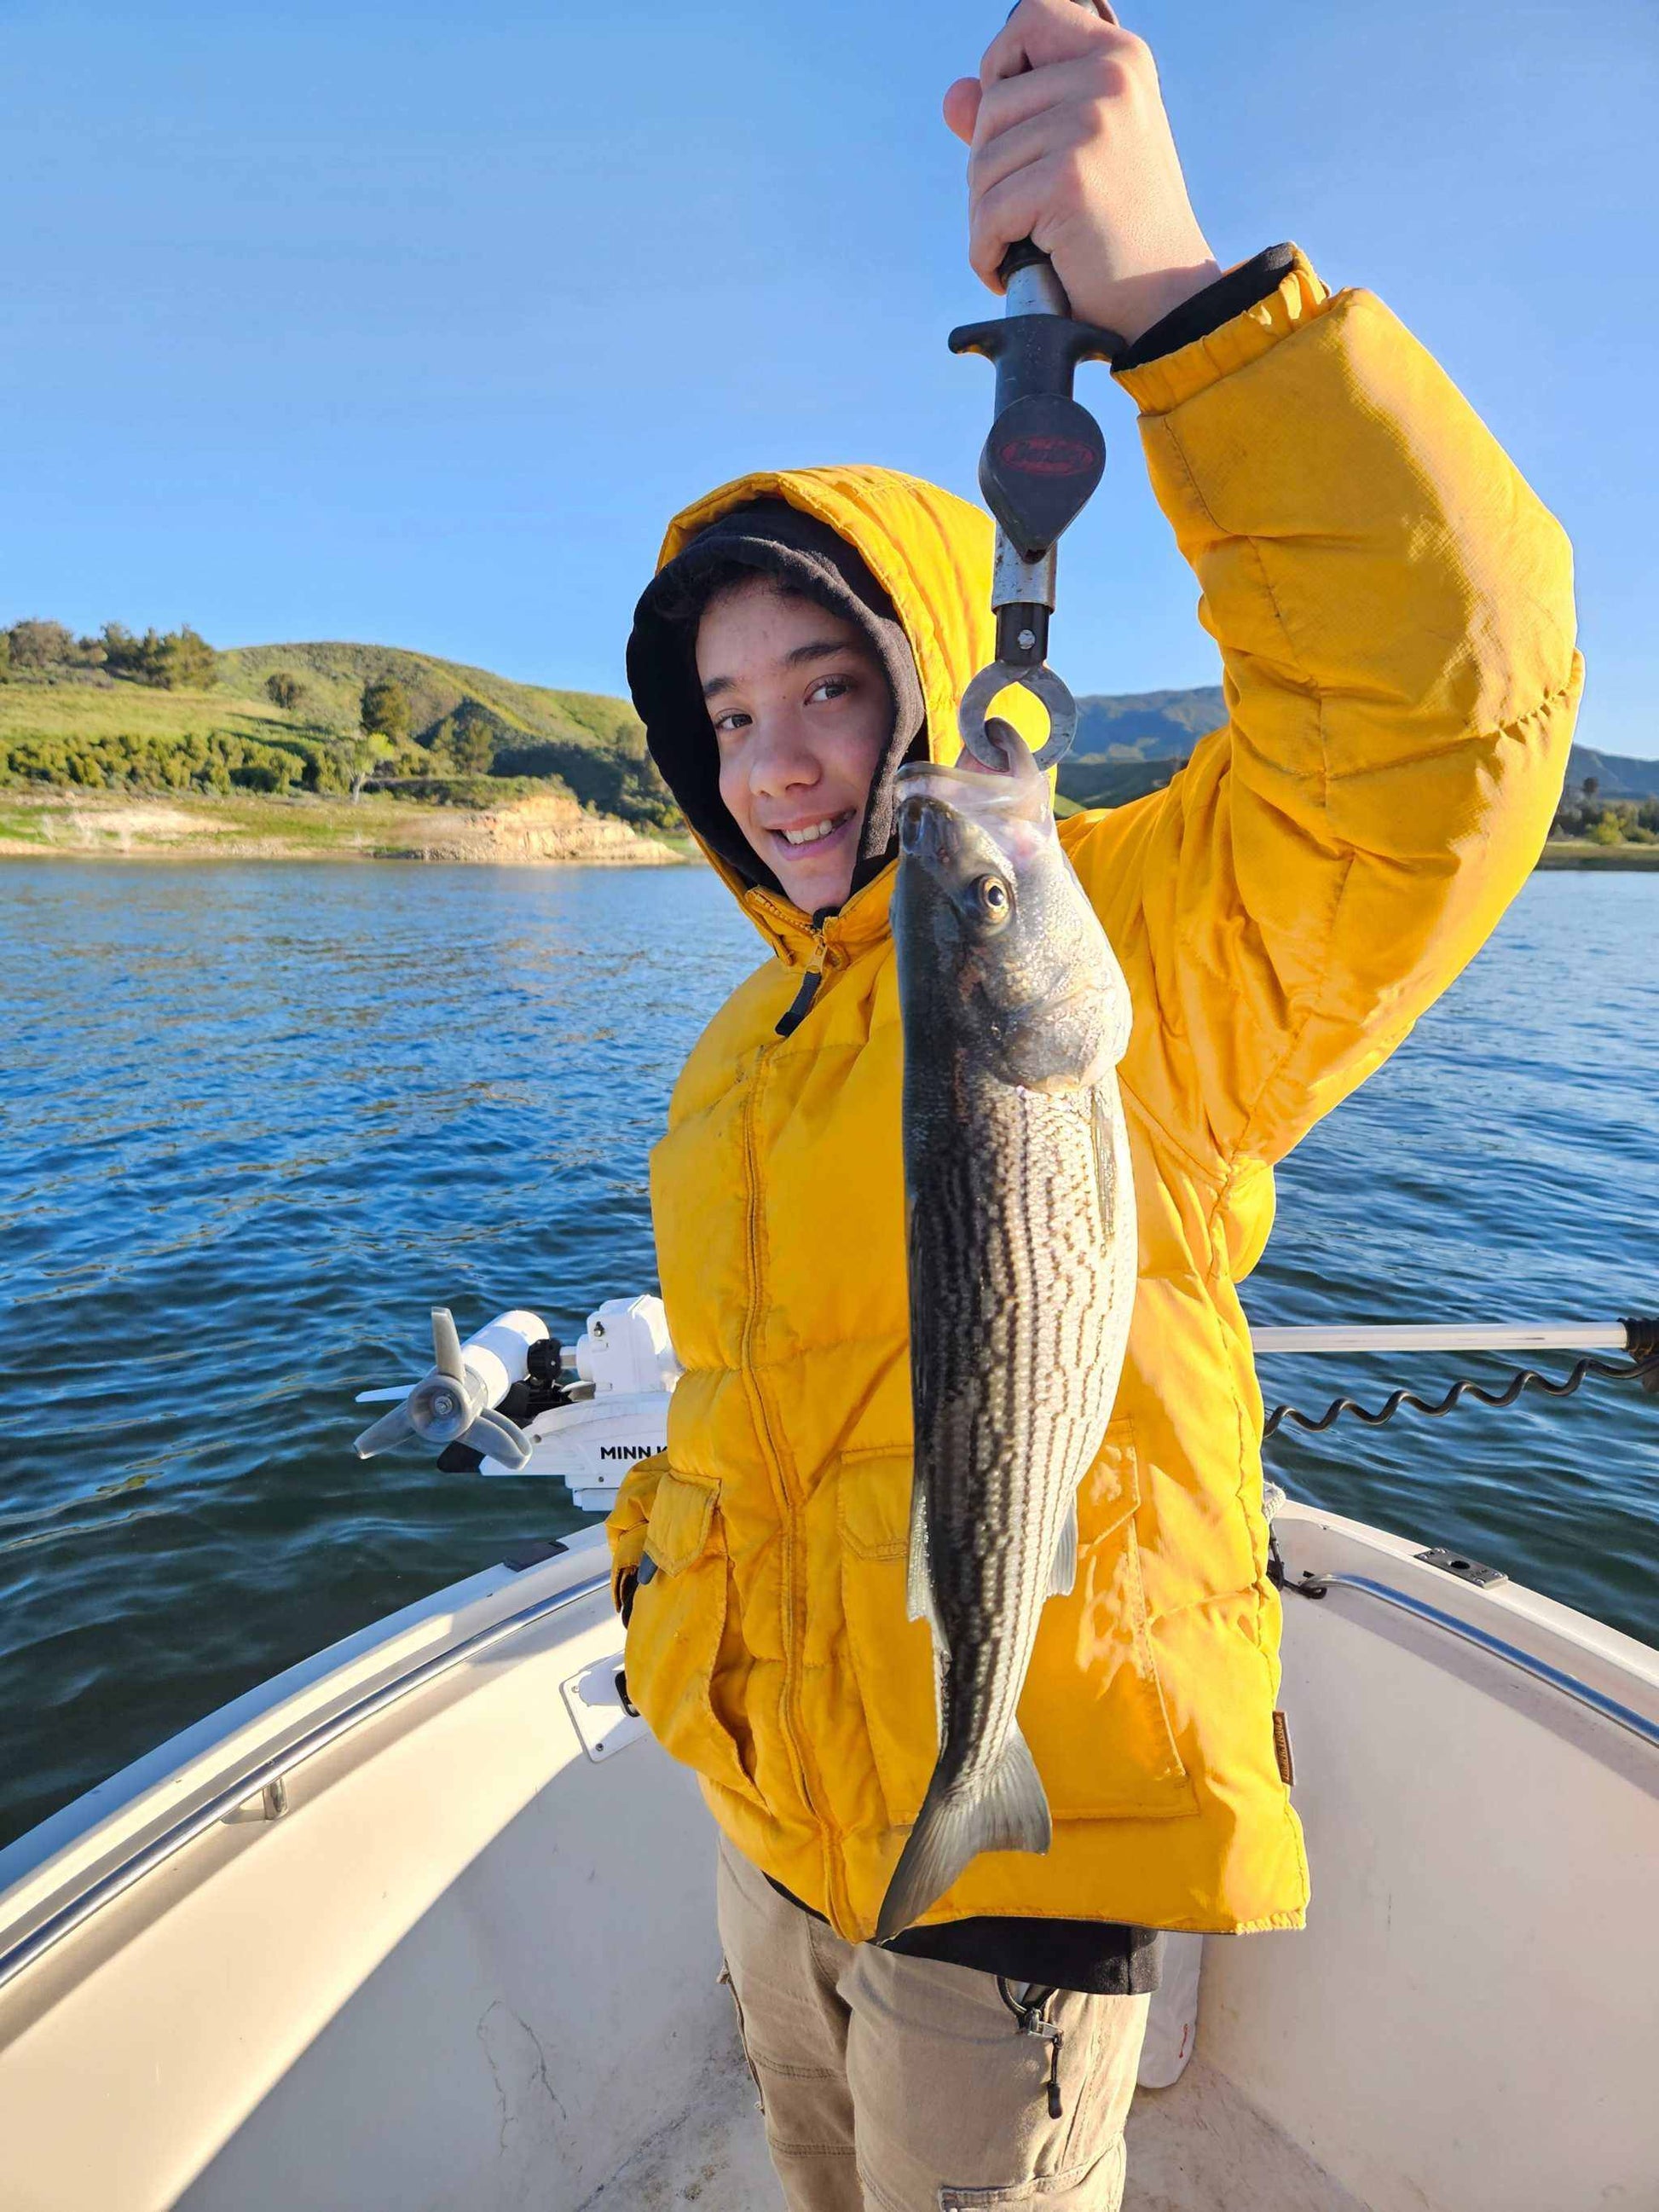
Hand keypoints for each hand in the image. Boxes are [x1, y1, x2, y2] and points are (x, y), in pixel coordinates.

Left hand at [943, 0, 1220, 346]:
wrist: (1167, 302)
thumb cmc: (1121, 233)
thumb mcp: (1076, 157)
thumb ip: (1018, 119)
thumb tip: (954, 95)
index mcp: (1119, 57)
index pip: (1031, 16)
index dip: (1002, 64)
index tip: (1013, 122)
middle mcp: (1108, 77)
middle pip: (991, 105)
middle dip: (990, 170)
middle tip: (1026, 213)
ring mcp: (1090, 125)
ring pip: (983, 162)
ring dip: (988, 217)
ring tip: (1028, 243)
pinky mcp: (1068, 179)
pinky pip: (988, 212)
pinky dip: (988, 253)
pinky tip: (1014, 268)